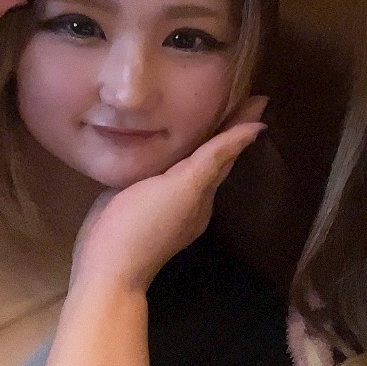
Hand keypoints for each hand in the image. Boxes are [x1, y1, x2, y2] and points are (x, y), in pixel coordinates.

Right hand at [70, 96, 268, 293]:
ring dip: (203, 138)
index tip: (260, 98)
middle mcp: (189, 194)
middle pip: (213, 154)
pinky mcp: (139, 202)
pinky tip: (164, 142)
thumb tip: (255, 131)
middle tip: (242, 97)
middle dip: (227, 127)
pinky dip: (174, 152)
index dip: (242, 125)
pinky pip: (165, 169)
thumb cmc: (145, 226)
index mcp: (202, 190)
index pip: (227, 150)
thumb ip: (215, 158)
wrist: (106, 268)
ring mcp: (164, 200)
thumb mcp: (184, 188)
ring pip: (191, 162)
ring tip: (208, 110)